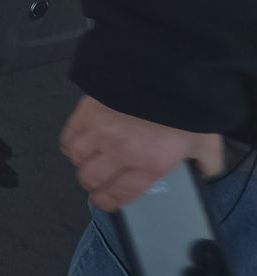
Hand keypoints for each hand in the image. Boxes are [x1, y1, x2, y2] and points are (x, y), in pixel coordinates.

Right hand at [60, 95, 224, 211]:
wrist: (167, 74)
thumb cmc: (187, 111)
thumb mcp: (208, 143)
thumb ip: (207, 164)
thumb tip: (204, 174)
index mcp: (148, 165)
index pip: (119, 193)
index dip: (108, 201)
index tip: (104, 201)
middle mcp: (119, 153)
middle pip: (91, 178)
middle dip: (92, 183)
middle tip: (96, 180)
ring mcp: (99, 132)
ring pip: (77, 157)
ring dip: (81, 161)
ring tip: (88, 158)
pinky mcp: (86, 112)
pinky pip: (68, 135)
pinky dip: (70, 143)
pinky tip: (77, 142)